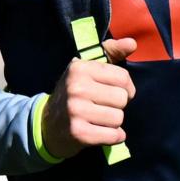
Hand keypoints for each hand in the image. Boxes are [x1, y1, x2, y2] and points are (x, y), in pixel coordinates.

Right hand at [41, 38, 136, 159]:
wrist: (47, 125)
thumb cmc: (75, 93)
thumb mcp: (88, 68)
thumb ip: (112, 52)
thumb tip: (133, 43)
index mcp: (80, 68)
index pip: (122, 78)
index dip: (126, 88)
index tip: (116, 92)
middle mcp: (76, 87)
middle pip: (122, 99)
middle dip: (118, 106)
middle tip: (104, 107)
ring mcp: (75, 110)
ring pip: (118, 118)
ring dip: (114, 122)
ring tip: (100, 119)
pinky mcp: (78, 133)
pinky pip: (113, 135)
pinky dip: (114, 137)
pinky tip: (103, 133)